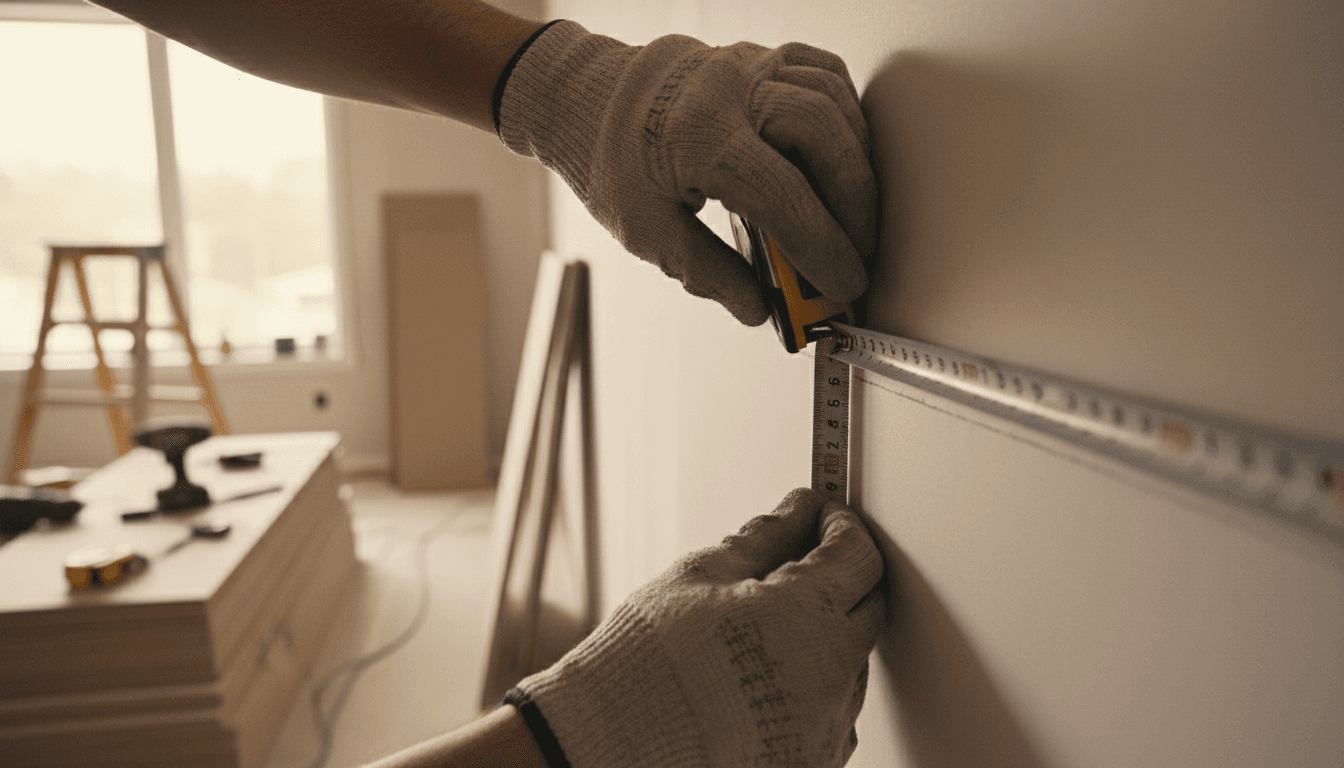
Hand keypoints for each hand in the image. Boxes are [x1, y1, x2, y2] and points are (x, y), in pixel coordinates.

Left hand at [498, 22, 877, 324]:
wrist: (590, 98)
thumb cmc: (612, 159)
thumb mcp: (644, 228)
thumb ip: (704, 270)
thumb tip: (757, 308)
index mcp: (696, 137)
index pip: (781, 195)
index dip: (822, 247)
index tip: (843, 284)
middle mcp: (730, 91)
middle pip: (821, 138)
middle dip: (853, 205)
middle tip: (858, 253)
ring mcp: (750, 65)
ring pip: (832, 104)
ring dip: (856, 164)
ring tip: (855, 216)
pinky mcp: (763, 56)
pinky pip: (826, 76)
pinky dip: (848, 119)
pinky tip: (845, 159)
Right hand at [513, 488, 885, 767]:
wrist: (613, 741)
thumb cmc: (648, 664)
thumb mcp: (702, 577)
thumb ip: (765, 538)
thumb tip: (796, 510)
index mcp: (807, 618)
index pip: (858, 555)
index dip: (841, 526)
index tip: (824, 516)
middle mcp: (831, 676)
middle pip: (868, 607)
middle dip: (842, 577)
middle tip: (798, 562)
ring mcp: (827, 727)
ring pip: (852, 663)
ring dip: (826, 637)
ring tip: (761, 633)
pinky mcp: (815, 762)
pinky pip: (833, 713)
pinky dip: (812, 688)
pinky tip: (763, 678)